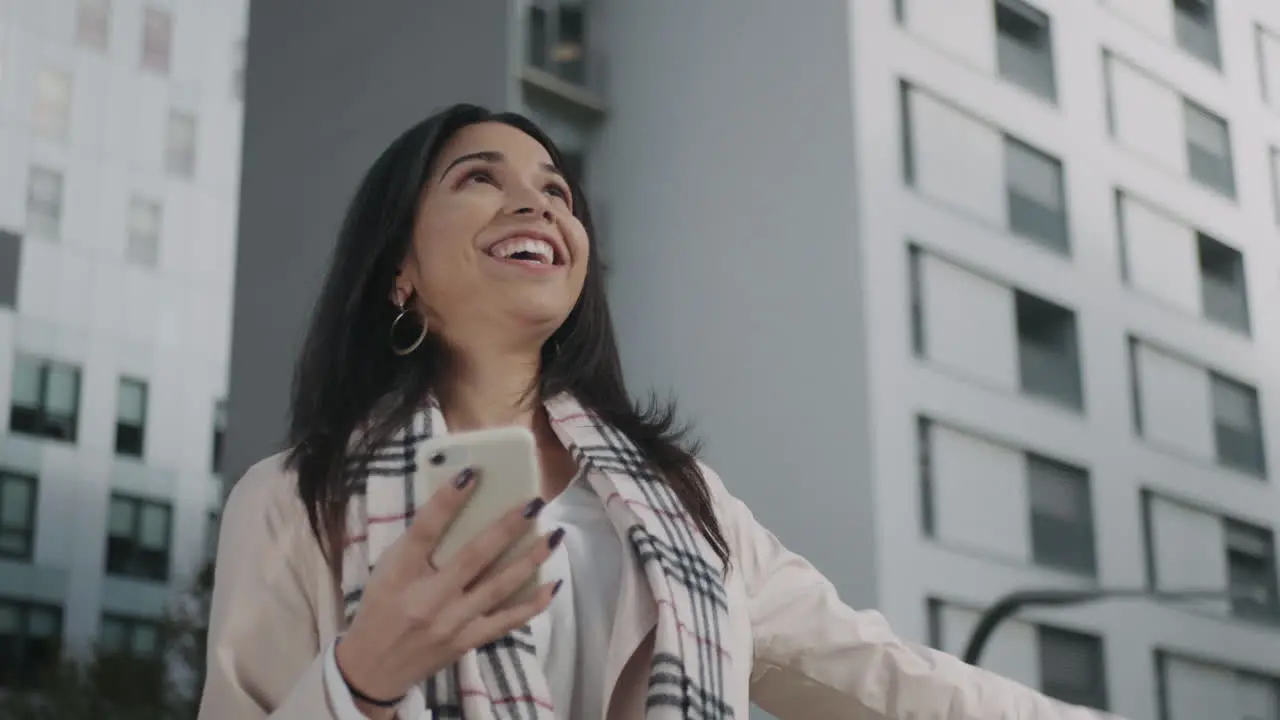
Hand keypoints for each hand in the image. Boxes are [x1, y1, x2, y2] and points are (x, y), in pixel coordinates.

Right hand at [334, 468, 560, 716]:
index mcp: (399, 574)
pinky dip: (532, 604)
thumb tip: (458, 507)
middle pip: (473, 557)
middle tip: (534, 503)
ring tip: (553, 536)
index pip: (424, 531)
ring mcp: (451, 623)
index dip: (448, 501)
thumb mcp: (386, 571)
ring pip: (498, 587)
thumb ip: (417, 544)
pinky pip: (506, 621)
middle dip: (507, 528)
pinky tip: (553, 584)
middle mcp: (427, 599)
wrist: (373, 670)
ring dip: (529, 560)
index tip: (473, 474)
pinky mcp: (467, 642)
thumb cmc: (380, 609)